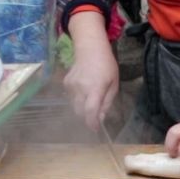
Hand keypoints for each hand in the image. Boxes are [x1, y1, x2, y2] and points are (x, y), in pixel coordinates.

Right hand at [65, 11, 118, 130]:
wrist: (90, 48)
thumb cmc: (106, 66)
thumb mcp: (113, 84)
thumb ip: (106, 102)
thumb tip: (100, 118)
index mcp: (95, 88)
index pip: (90, 111)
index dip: (92, 123)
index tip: (95, 130)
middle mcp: (80, 88)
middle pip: (80, 112)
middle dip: (87, 118)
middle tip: (95, 116)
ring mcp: (71, 86)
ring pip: (74, 106)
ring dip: (82, 109)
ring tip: (91, 98)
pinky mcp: (65, 83)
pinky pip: (71, 98)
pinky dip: (77, 99)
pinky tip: (84, 90)